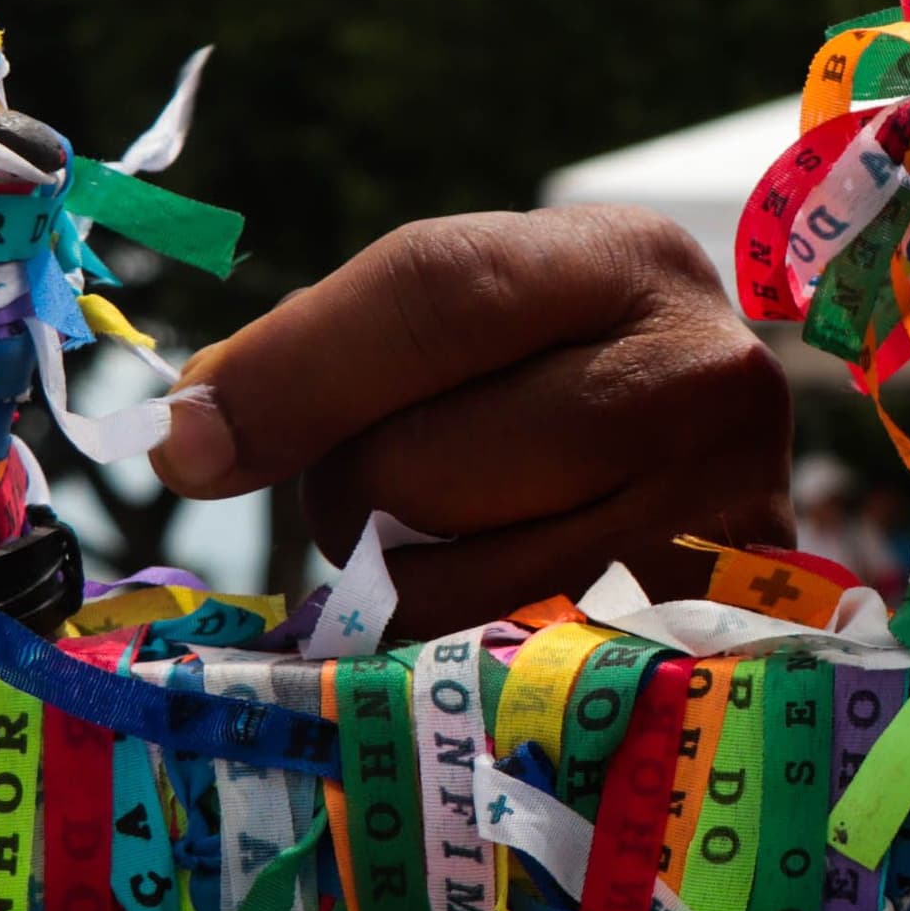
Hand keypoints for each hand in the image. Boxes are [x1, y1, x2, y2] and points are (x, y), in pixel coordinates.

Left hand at [152, 206, 791, 634]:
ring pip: (454, 576)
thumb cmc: (572, 356)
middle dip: (352, 488)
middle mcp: (699, 371)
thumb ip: (327, 353)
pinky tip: (492, 583)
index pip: (435, 296)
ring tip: (443, 530)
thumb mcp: (476, 310)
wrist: (725, 436)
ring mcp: (724, 505)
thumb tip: (184, 441)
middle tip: (377, 477)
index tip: (186, 444)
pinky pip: (514, 652)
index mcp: (622, 258)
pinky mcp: (719, 618)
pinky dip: (460, 629)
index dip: (292, 374)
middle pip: (426, 462)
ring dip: (397, 573)